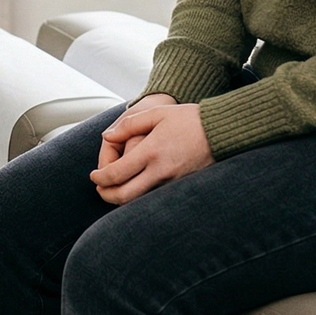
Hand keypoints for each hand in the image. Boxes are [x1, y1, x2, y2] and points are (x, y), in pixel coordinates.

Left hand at [91, 101, 212, 205]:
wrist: (221, 131)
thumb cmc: (189, 119)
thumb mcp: (157, 113)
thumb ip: (129, 125)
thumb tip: (107, 137)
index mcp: (151, 151)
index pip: (116, 173)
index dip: (100, 178)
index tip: (94, 176)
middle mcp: (160, 171)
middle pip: (125, 195)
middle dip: (107, 195)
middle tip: (99, 189)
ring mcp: (172, 182)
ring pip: (140, 201)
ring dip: (122, 199)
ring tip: (113, 191)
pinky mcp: (182, 187)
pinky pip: (155, 198)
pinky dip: (140, 198)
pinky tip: (135, 190)